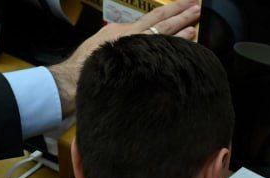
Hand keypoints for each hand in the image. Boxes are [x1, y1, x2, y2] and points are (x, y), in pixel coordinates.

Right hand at [48, 0, 201, 117]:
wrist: (72, 79)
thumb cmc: (87, 68)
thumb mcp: (105, 48)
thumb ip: (122, 44)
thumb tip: (135, 44)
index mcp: (124, 32)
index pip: (152, 19)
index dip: (170, 12)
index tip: (185, 6)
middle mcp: (131, 35)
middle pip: (161, 21)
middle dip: (180, 13)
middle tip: (197, 6)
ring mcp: (134, 45)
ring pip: (163, 31)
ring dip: (182, 24)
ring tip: (196, 19)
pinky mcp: (136, 57)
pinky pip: (161, 47)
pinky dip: (176, 42)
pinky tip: (189, 39)